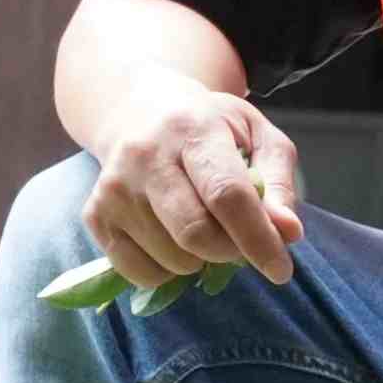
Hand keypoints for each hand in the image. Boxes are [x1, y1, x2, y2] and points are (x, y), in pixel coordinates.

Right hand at [82, 74, 304, 286]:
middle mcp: (146, 156)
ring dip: (200, 262)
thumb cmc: (208, 127)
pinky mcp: (95, 214)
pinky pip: (140, 273)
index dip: (258, 238)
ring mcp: (114, 187)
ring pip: (172, 259)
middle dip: (230, 252)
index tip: (281, 269)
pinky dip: (168, 272)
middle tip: (239, 242)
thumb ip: (277, 182)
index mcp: (193, 129)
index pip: (226, 194)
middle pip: (195, 234)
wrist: (138, 110)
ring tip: (202, 231)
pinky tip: (171, 241)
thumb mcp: (256, 135)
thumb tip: (287, 232)